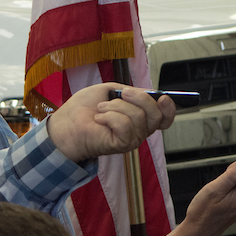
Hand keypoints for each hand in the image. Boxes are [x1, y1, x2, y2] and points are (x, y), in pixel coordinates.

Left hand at [47, 84, 176, 162]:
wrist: (67, 121)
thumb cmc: (84, 108)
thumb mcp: (111, 90)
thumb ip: (130, 91)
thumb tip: (145, 92)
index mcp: (139, 116)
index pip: (164, 118)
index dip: (169, 108)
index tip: (163, 98)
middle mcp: (139, 130)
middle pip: (156, 114)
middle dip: (139, 98)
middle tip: (122, 94)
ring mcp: (132, 139)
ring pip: (138, 116)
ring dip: (116, 107)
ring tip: (101, 109)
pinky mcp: (122, 145)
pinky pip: (126, 125)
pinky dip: (110, 117)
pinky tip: (100, 119)